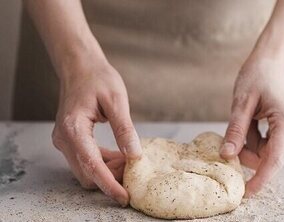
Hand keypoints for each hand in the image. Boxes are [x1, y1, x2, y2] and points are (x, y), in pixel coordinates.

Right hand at [51, 60, 141, 205]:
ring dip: (108, 172)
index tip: (124, 197)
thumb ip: (124, 129)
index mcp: (73, 129)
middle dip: (111, 178)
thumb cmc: (98, 78)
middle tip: (134, 170)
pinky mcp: (70, 141)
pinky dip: (103, 163)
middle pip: (87, 174)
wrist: (80, 68)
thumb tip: (135, 155)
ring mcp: (65, 141)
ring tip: (129, 160)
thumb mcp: (117, 100)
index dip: (109, 184)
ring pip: (86, 171)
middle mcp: (64, 139)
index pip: (92, 165)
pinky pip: (86, 161)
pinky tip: (120, 156)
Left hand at [220, 58, 283, 196]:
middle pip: (268, 157)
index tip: (245, 193)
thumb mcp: (242, 101)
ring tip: (245, 117)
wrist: (276, 57)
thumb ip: (236, 130)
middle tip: (233, 132)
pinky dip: (254, 137)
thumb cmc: (259, 73)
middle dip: (247, 153)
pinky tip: (251, 119)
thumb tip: (227, 155)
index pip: (274, 160)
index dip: (260, 179)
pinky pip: (268, 143)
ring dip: (249, 142)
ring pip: (266, 151)